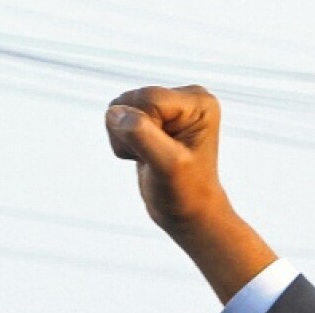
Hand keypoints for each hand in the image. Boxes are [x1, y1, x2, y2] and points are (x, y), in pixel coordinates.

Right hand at [104, 85, 276, 303]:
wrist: (188, 213)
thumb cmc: (185, 193)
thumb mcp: (168, 166)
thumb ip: (143, 136)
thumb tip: (115, 112)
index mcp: (199, 101)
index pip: (148, 99)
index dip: (145, 128)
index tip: (164, 154)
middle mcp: (187, 97)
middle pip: (131, 99)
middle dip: (132, 133)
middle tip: (156, 158)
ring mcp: (169, 106)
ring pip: (119, 107)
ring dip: (124, 138)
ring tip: (150, 158)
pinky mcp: (152, 116)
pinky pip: (115, 116)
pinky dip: (122, 141)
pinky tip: (144, 155)